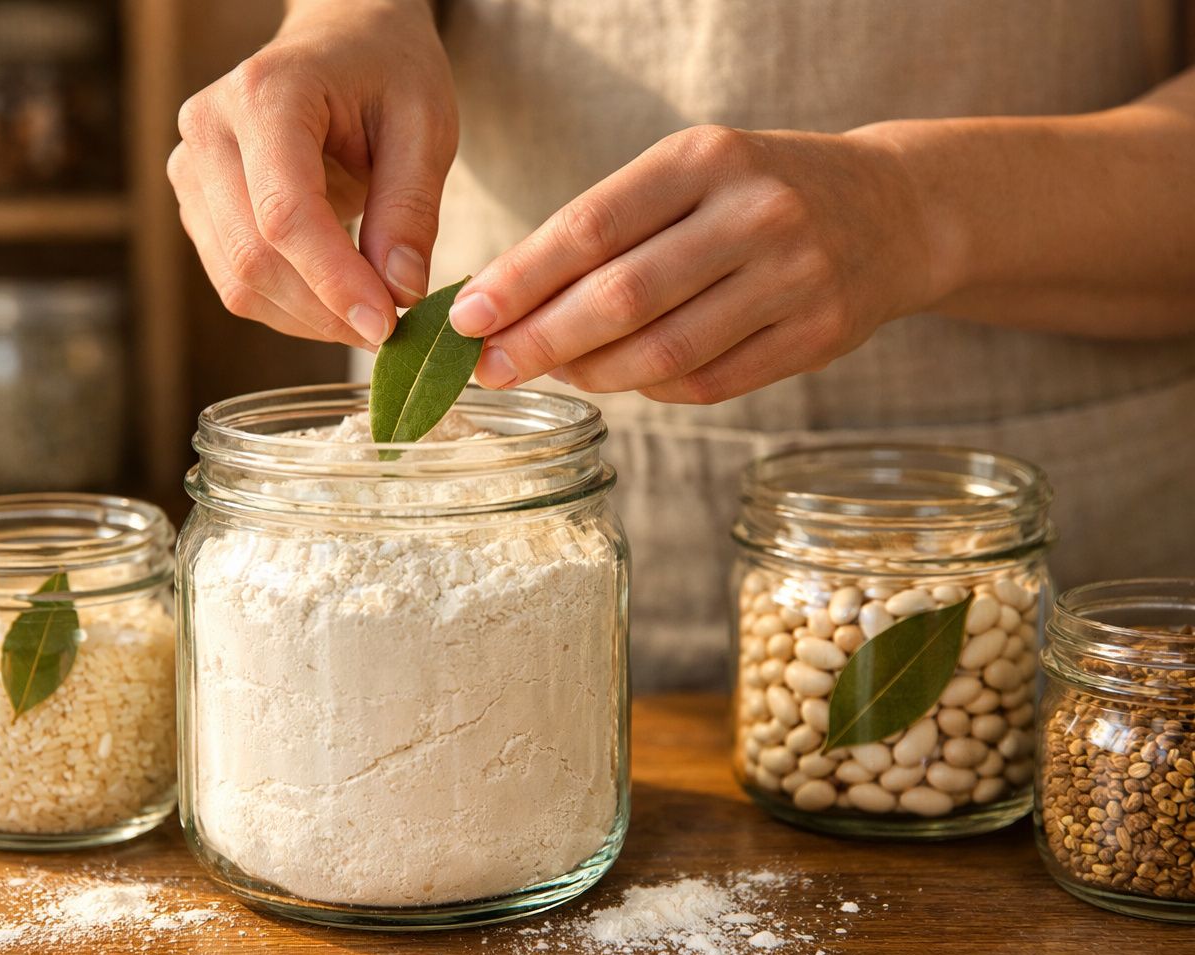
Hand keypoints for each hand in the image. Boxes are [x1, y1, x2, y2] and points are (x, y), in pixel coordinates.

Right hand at [169, 0, 456, 349]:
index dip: (334, 280)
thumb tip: (399, 293)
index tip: (387, 324)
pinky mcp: (196, 205)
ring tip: (369, 315)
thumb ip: (412, 208)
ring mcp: (191, 169)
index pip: (284, 212)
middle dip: (325, 310)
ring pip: (237, 280)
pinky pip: (235, 281)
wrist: (342, 41)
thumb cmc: (386, 73)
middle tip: (391, 329)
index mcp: (264, 94)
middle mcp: (208, 129)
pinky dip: (290, 309)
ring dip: (308, 318)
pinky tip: (336, 302)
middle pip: (253, 255)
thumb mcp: (425, 125)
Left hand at [449, 126, 938, 402]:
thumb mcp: (689, 176)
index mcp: (705, 159)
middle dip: (541, 341)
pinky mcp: (817, 336)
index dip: (520, 280)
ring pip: (662, 352)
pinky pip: (706, 383)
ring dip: (592, 374)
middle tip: (490, 367)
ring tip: (557, 371)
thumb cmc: (758, 194)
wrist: (895, 209)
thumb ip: (609, 230)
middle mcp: (754, 213)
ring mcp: (793, 278)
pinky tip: (625, 378)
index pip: (591, 226)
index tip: (466, 317)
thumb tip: (508, 303)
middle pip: (621, 298)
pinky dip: (651, 390)